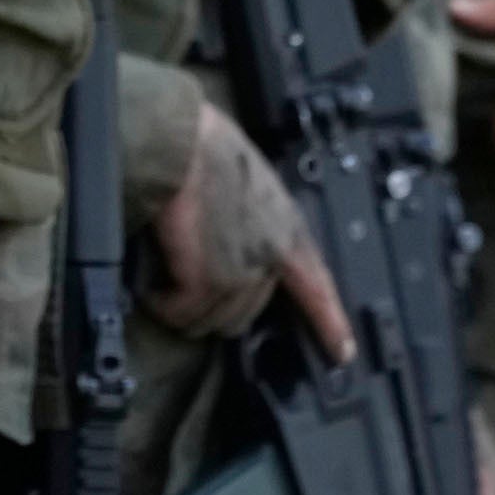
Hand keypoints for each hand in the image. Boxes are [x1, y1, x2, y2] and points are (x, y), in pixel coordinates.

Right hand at [144, 101, 353, 359]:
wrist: (180, 142)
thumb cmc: (207, 146)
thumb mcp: (253, 180)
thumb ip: (255, 218)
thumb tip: (232, 241)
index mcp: (288, 229)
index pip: (317, 285)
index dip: (329, 321)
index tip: (342, 352)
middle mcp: (271, 256)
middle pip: (247, 313)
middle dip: (215, 309)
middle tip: (187, 295)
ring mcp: (241, 271)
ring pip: (212, 318)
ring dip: (185, 311)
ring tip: (162, 294)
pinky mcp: (206, 278)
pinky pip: (182, 310)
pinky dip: (163, 306)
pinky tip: (151, 295)